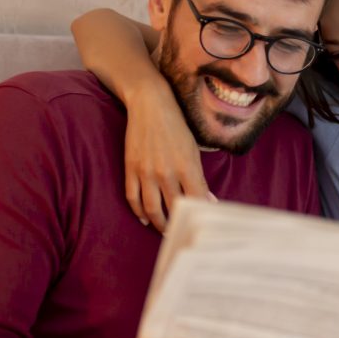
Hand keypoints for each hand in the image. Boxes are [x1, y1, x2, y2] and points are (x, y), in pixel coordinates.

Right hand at [126, 83, 214, 231]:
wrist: (151, 105)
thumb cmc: (178, 127)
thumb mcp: (194, 151)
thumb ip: (199, 178)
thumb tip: (207, 200)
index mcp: (187, 167)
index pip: (196, 200)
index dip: (200, 215)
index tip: (203, 224)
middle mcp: (166, 172)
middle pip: (173, 210)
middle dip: (179, 225)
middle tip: (183, 232)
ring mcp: (146, 172)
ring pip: (151, 209)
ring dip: (159, 223)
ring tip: (165, 230)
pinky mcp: (131, 168)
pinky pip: (133, 197)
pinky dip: (139, 211)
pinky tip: (145, 218)